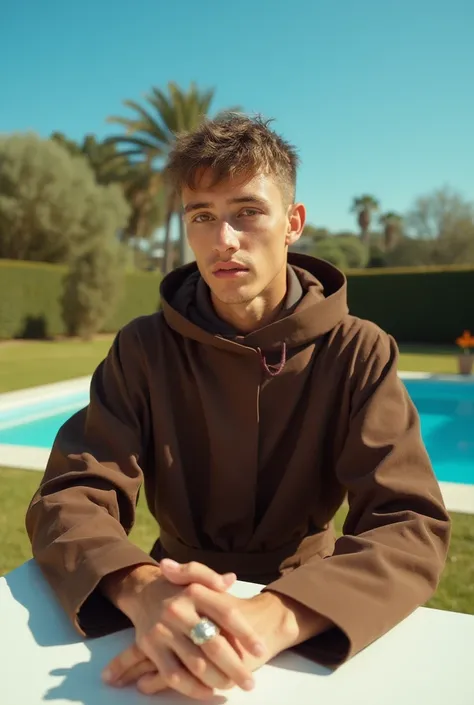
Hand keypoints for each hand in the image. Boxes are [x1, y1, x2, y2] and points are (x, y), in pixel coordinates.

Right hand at [103, 561, 266, 700]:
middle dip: (235, 667)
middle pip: (213, 644)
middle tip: (250, 682)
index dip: (245, 634)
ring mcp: (163, 631)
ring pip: (196, 664)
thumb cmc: (178, 588)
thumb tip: (231, 579)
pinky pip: (174, 676)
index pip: (226, 614)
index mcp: (194, 592)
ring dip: (217, 679)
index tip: (260, 649)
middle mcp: (178, 610)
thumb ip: (212, 577)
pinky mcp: (150, 648)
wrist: (143, 592)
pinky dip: (193, 688)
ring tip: (232, 686)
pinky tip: (208, 692)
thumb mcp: (194, 575)